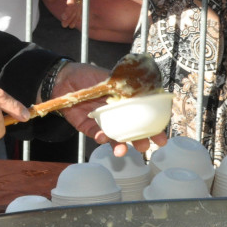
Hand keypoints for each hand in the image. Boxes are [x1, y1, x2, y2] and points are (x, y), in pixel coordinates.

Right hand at [43, 0, 81, 26]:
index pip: (77, 3)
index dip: (75, 13)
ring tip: (65, 24)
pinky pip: (72, 4)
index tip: (71, 21)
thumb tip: (52, 0)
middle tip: (69, 26)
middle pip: (78, 7)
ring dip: (70, 17)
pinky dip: (69, 12)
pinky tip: (64, 17)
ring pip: (76, 7)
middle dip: (74, 18)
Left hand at [49, 62, 165, 155]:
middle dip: (140, 141)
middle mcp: (117, 115)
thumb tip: (144, 93)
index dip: (154, 127)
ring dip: (120, 146)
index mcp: (126, 102)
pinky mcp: (90, 128)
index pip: (144, 117)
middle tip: (145, 147)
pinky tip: (103, 138)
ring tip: (122, 151)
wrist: (64, 79)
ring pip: (115, 138)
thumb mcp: (110, 79)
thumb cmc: (88, 75)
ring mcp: (104, 122)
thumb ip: (125, 87)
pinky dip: (101, 138)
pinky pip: (98, 136)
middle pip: (132, 132)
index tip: (162, 136)